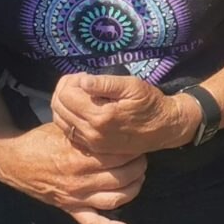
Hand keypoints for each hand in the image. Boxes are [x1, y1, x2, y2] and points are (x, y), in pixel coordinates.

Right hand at [0, 120, 146, 223]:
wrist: (14, 161)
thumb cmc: (41, 140)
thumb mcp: (64, 130)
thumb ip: (87, 130)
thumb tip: (111, 120)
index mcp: (80, 158)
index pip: (118, 156)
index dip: (133, 149)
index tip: (138, 142)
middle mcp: (80, 180)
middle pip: (122, 177)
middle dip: (138, 167)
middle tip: (142, 158)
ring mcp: (75, 197)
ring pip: (114, 200)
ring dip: (132, 191)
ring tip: (139, 178)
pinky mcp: (69, 208)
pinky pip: (91, 222)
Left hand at [50, 72, 187, 159]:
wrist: (164, 128)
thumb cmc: (150, 104)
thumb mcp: (132, 86)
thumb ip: (106, 83)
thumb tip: (82, 80)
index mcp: (100, 116)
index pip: (66, 96)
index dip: (70, 81)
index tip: (85, 76)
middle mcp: (91, 133)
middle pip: (58, 108)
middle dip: (64, 90)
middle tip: (79, 82)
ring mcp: (91, 142)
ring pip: (60, 121)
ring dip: (64, 104)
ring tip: (79, 94)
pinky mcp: (94, 147)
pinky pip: (69, 131)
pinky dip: (69, 117)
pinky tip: (82, 109)